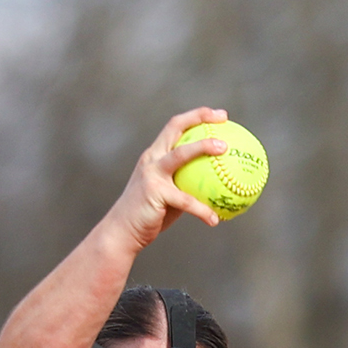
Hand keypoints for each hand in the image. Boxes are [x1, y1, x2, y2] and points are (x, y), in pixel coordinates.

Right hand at [103, 107, 232, 248]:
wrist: (123, 231)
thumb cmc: (150, 215)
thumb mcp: (170, 196)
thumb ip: (187, 185)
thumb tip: (219, 187)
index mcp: (155, 155)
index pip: (175, 126)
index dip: (197, 116)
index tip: (219, 116)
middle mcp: (151, 159)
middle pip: (175, 128)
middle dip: (199, 117)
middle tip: (223, 119)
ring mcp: (151, 173)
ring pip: (181, 153)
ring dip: (203, 147)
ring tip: (225, 150)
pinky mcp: (154, 192)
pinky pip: (185, 200)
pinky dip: (202, 210)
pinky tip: (215, 220)